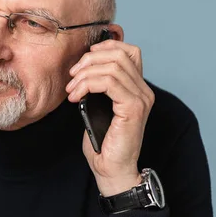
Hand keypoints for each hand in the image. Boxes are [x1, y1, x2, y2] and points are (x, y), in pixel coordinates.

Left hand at [65, 39, 154, 195]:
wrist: (111, 169)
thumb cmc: (104, 142)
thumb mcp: (98, 107)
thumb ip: (98, 87)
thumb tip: (81, 69)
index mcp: (137, 87)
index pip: (129, 51)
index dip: (105, 47)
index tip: (83, 60)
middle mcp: (143, 90)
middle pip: (119, 55)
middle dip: (89, 60)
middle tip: (72, 76)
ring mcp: (141, 98)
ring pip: (112, 67)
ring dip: (85, 75)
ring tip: (72, 90)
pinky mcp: (133, 108)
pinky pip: (110, 83)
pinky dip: (88, 85)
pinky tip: (76, 96)